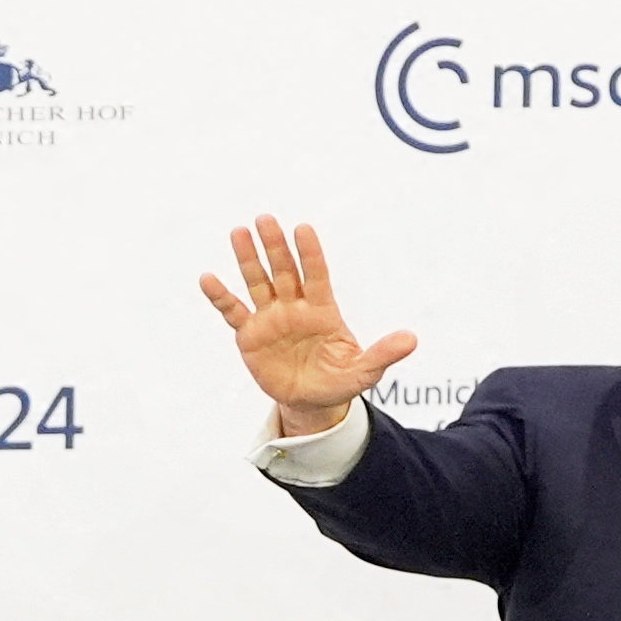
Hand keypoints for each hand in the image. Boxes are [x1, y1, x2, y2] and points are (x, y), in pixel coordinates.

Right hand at [199, 217, 417, 438]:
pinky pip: (233, 311)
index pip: (316, 275)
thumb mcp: (364, 372)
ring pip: (258, 282)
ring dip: (249, 259)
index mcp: (322, 310)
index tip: (303, 229)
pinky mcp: (250, 335)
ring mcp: (270, 318)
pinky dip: (221, 296)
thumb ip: (383, 354)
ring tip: (239, 232)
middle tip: (266, 220)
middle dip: (275, 246)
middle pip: (284, 271)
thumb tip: (412, 340)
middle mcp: (294, 307)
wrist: (311, 401)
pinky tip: (208, 279)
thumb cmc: (339, 381)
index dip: (310, 254)